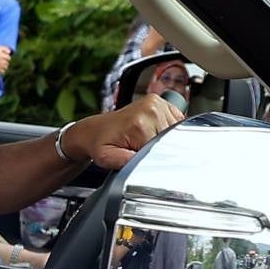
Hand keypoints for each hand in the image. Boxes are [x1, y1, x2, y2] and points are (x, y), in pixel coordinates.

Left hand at [69, 93, 183, 169]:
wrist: (94, 130)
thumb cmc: (100, 144)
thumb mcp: (108, 159)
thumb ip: (128, 163)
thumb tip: (146, 166)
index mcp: (140, 124)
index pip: (163, 148)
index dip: (155, 157)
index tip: (142, 157)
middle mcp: (151, 109)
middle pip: (171, 140)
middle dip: (158, 148)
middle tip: (139, 148)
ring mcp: (157, 103)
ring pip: (175, 132)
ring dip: (163, 139)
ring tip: (143, 139)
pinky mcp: (161, 102)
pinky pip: (175, 122)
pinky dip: (167, 131)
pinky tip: (151, 132)